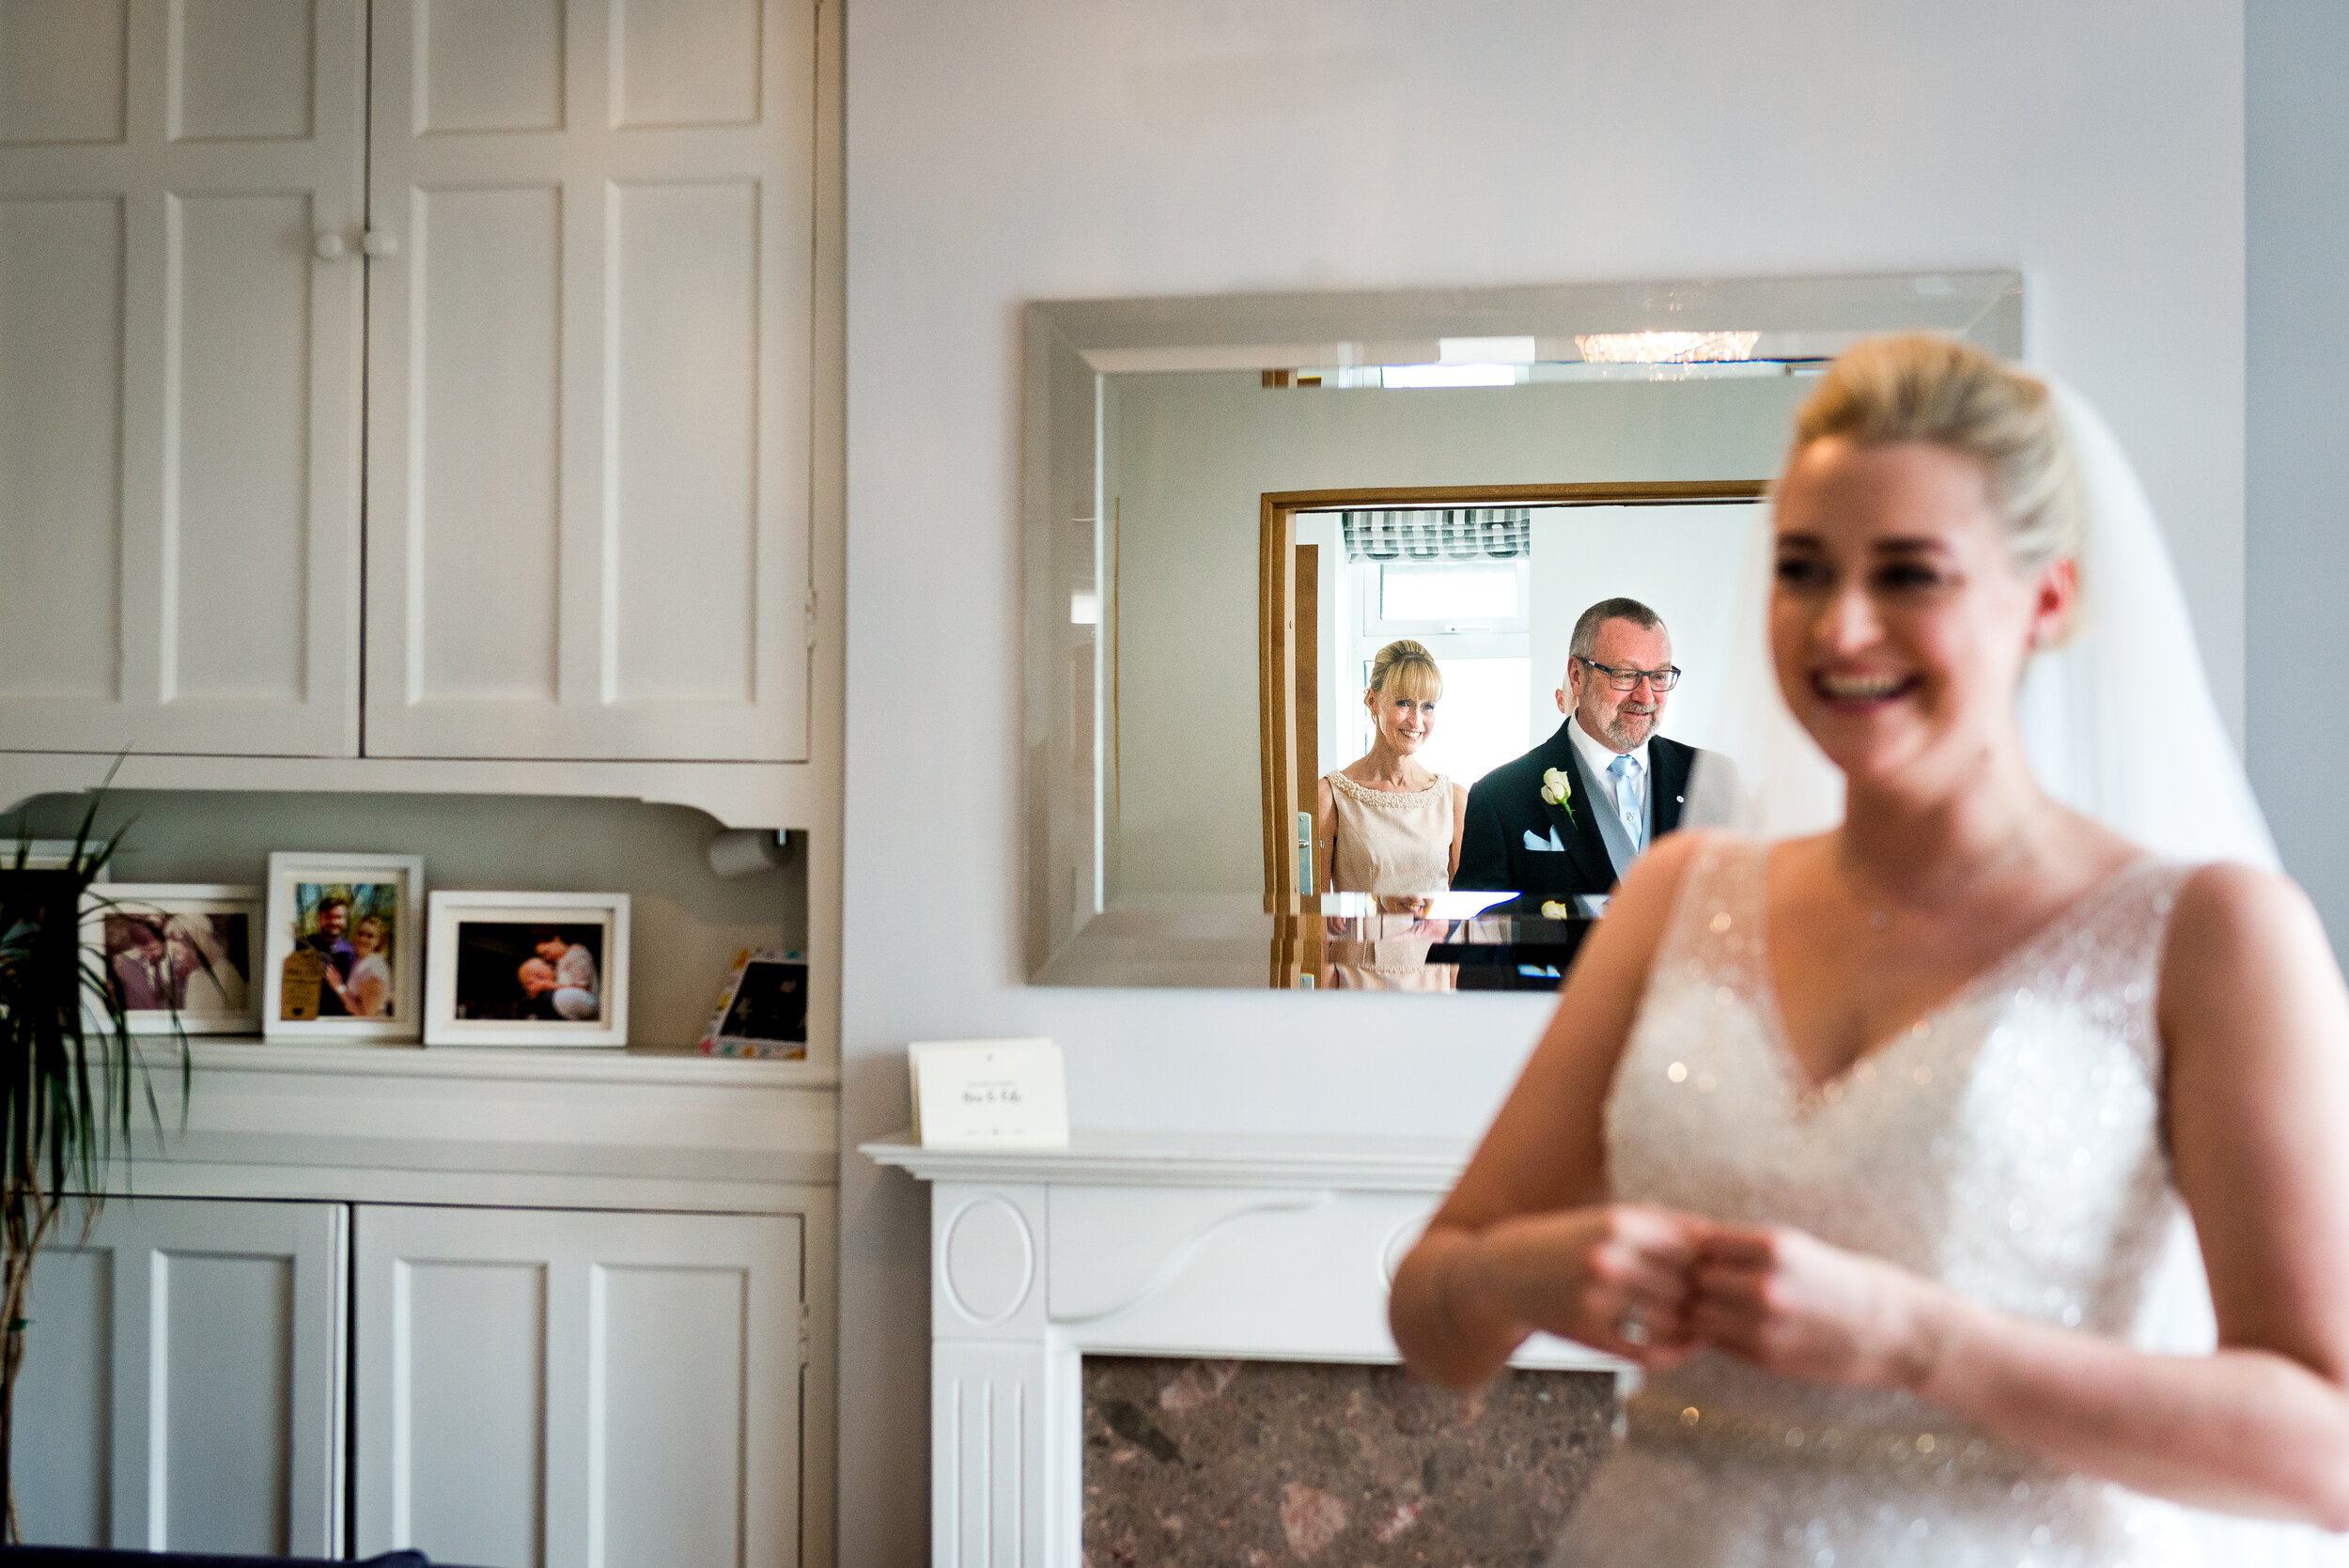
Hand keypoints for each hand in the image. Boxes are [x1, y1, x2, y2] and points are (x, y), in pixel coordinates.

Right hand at [1464, 1204, 1709, 1368]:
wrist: (1498, 1274)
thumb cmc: (1561, 1242)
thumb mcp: (1603, 1220)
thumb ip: (1656, 1225)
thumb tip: (1717, 1237)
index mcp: (1617, 1221)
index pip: (1693, 1245)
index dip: (1717, 1261)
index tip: (1729, 1271)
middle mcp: (1608, 1258)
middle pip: (1686, 1283)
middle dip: (1710, 1296)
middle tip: (1730, 1305)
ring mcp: (1596, 1298)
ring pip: (1672, 1320)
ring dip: (1696, 1326)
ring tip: (1711, 1326)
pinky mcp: (1586, 1333)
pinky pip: (1647, 1351)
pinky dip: (1673, 1354)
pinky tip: (1686, 1348)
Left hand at [1688, 1224, 1946, 1389]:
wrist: (1893, 1331)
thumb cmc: (1846, 1282)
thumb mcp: (1801, 1249)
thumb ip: (1749, 1250)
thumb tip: (1697, 1247)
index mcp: (1774, 1247)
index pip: (1704, 1243)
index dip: (1703, 1250)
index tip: (1710, 1255)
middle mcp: (1764, 1285)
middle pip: (1695, 1279)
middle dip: (1698, 1281)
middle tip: (1710, 1283)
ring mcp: (1762, 1325)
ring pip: (1699, 1314)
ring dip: (1703, 1310)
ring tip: (1721, 1306)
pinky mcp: (1765, 1357)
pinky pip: (1717, 1342)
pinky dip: (1716, 1335)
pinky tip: (1734, 1327)